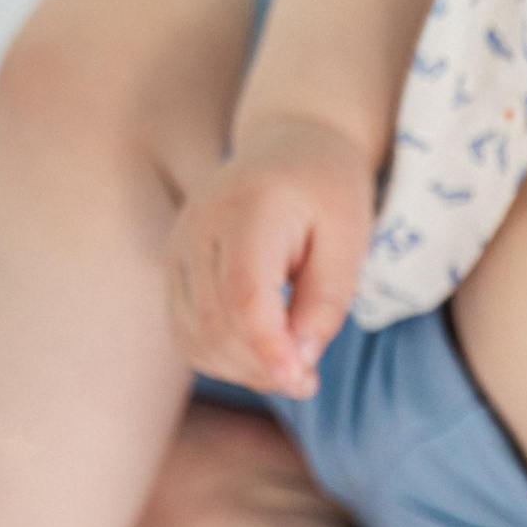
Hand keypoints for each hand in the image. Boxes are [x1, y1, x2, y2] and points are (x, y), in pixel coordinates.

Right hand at [166, 114, 375, 399]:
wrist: (289, 144)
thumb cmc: (327, 188)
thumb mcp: (351, 234)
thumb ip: (327, 299)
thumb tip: (298, 363)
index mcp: (250, 205)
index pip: (243, 291)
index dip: (267, 346)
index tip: (300, 381)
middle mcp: (201, 223)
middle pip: (214, 319)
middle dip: (260, 365)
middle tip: (307, 380)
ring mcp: (179, 244)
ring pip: (193, 333)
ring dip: (240, 368)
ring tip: (289, 369)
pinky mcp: (174, 264)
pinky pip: (185, 328)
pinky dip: (220, 356)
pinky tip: (260, 355)